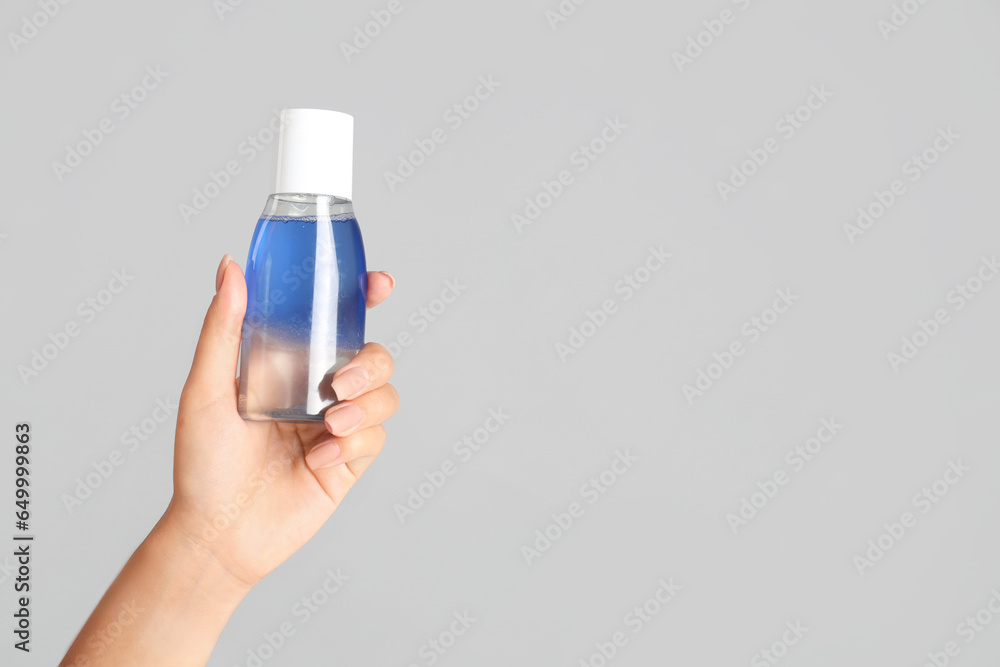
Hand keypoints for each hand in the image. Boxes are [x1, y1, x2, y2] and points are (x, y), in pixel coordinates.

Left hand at [166, 255, 398, 587]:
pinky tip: (318, 461)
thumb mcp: (205, 389)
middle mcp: (318, 391)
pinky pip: (376, 437)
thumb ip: (223, 328)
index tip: (379, 283)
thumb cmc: (202, 464)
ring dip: (367, 405)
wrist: (218, 534)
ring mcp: (337, 426)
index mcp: (288, 365)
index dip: (363, 297)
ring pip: (385, 395)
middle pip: (374, 355)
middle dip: (370, 363)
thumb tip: (230, 266)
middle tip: (340, 384)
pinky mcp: (350, 462)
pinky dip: (353, 445)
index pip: (335, 321)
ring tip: (332, 425)